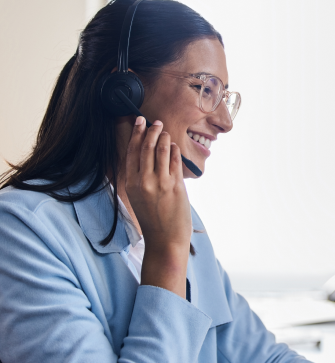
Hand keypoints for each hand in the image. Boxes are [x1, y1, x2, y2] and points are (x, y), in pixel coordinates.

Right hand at [126, 117, 191, 295]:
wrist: (165, 241)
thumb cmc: (153, 221)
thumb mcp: (139, 199)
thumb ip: (140, 179)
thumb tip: (148, 158)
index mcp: (131, 184)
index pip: (132, 153)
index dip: (135, 135)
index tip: (138, 122)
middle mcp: (143, 182)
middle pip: (145, 148)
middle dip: (150, 131)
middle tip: (155, 122)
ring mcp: (160, 183)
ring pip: (160, 151)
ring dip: (163, 138)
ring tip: (165, 131)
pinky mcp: (175, 187)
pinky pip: (174, 162)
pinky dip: (174, 151)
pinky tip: (173, 146)